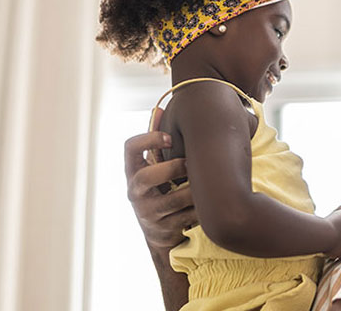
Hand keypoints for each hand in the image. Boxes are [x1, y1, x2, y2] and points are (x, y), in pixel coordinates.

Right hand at [124, 108, 197, 248]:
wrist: (161, 232)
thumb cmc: (162, 188)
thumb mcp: (156, 166)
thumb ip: (157, 142)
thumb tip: (158, 109)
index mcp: (133, 171)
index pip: (129, 149)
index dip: (148, 139)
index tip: (169, 136)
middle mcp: (135, 192)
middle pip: (145, 177)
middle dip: (171, 168)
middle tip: (191, 164)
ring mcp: (147, 213)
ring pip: (172, 200)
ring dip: (193, 190)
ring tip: (208, 183)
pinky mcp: (163, 230)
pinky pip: (186, 216)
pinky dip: (201, 208)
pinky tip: (210, 202)